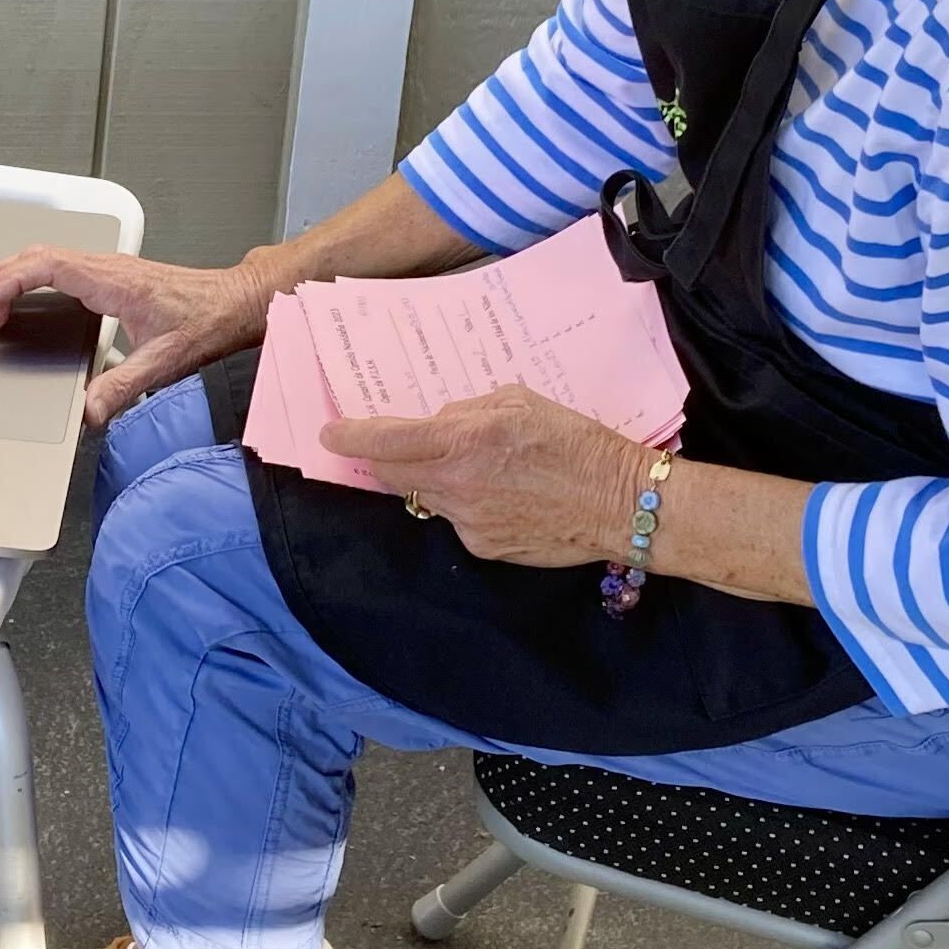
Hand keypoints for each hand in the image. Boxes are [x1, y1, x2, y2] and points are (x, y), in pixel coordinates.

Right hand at [0, 243, 274, 428]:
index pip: (48, 267)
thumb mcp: (165, 362)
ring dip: (16, 271)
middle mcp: (110, 267)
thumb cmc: (211, 321)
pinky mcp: (117, 275)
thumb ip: (122, 388)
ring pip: (51, 256)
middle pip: (40, 256)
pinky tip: (29, 290)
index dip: (11, 281)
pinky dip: (37, 274)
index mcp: (114, 281)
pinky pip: (65, 265)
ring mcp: (112, 268)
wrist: (240, 302)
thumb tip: (87, 412)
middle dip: (0, 273)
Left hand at [320, 385, 645, 567]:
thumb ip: (469, 411)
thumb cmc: (578, 443)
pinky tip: (497, 492)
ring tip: (464, 463)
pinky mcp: (483, 546)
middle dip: (381, 457)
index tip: (329, 434)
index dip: (350, 437)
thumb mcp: (521, 402)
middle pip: (392, 473)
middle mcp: (457, 485)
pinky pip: (454, 517)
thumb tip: (438, 425)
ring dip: (427, 478)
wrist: (620, 504)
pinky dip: (461, 501)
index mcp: (465, 441)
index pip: (387, 441)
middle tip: (382, 443)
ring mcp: (467, 522)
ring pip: (423, 496)